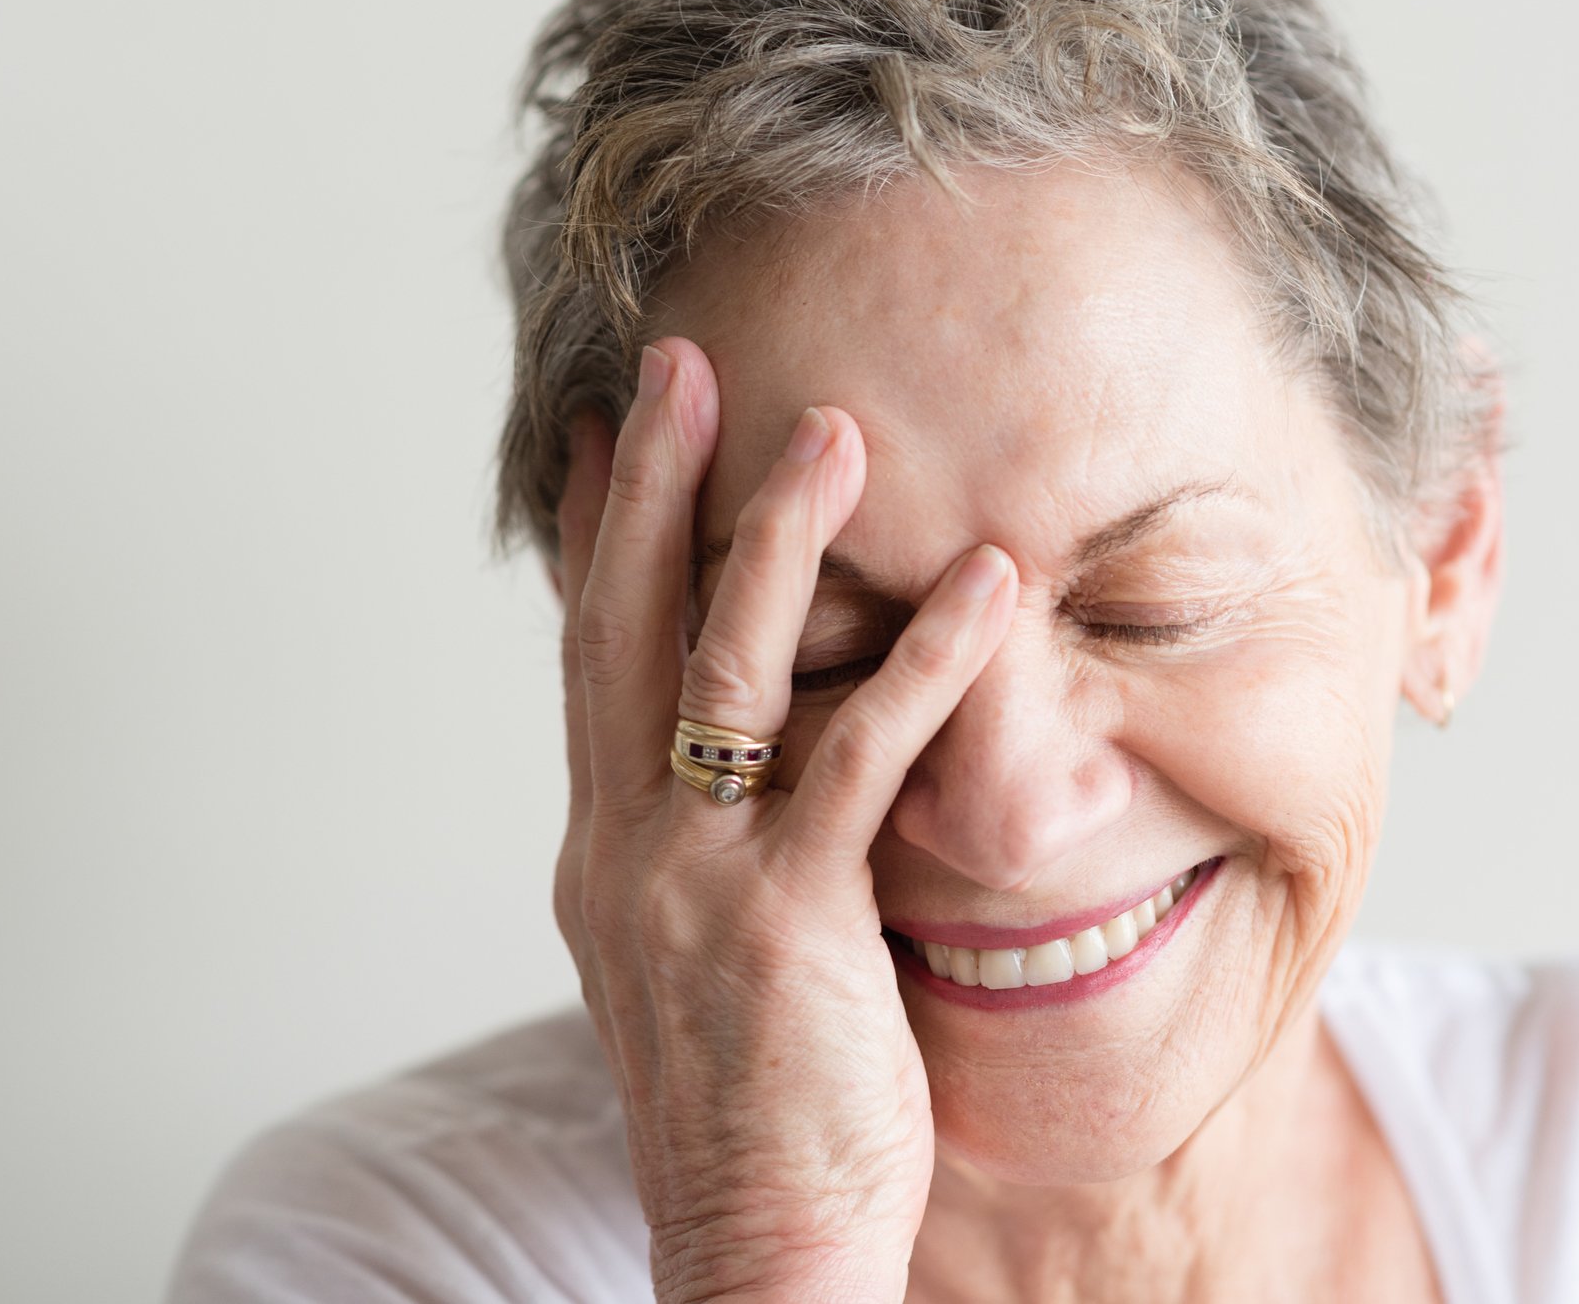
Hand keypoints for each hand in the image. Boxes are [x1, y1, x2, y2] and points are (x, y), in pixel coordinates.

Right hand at [550, 337, 1017, 1302]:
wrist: (751, 1243)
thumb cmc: (751, 1106)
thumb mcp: (698, 954)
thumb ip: (710, 845)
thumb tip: (750, 767)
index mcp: (606, 847)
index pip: (592, 658)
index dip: (599, 536)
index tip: (608, 431)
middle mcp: (626, 843)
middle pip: (628, 627)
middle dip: (654, 486)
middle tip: (679, 362)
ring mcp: (694, 877)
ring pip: (729, 668)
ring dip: (777, 536)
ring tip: (835, 429)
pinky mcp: (787, 921)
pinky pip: (859, 761)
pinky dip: (927, 663)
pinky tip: (986, 585)